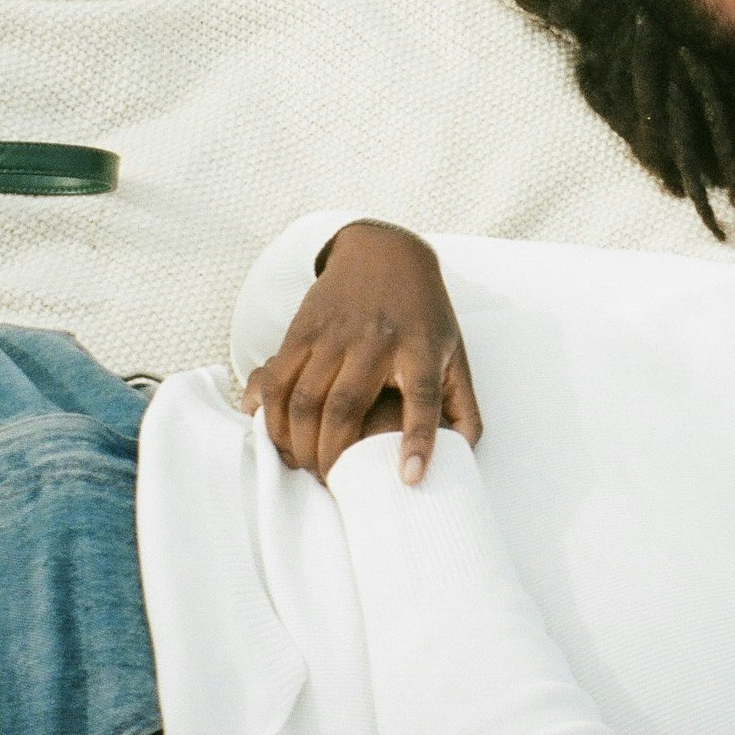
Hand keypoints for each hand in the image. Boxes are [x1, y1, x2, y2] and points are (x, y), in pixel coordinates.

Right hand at [242, 219, 481, 482]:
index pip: (422, 397)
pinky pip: (278, 379)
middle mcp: (376, 341)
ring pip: (303, 399)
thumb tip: (463, 453)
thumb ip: (462, 406)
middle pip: (344, 408)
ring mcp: (335, 333)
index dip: (417, 440)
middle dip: (332, 456)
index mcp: (420, 349)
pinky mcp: (303, 329)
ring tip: (306, 464)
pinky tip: (279, 436)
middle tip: (332, 481)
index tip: (411, 478)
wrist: (385, 253)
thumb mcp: (454, 353)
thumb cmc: (424, 315)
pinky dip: (271, 415)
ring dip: (299, 443)